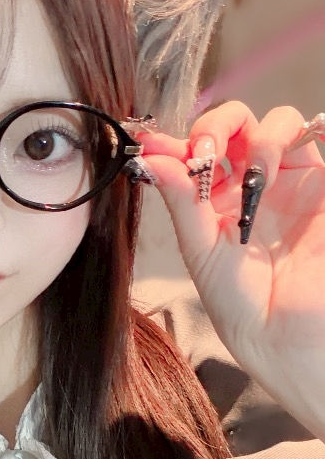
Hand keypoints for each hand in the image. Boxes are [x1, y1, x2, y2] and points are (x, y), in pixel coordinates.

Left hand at [139, 102, 324, 436]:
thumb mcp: (202, 251)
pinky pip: (316, 137)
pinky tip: (277, 163)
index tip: (154, 142)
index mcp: (212, 203)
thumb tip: (151, 158)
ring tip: (254, 175)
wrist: (291, 335)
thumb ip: (182, 201)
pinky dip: (298, 134)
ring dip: (258, 136)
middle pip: (233, 126)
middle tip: (205, 151)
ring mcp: (289, 182)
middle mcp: (249, 186)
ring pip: (275, 124)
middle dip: (215, 126)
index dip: (174, 141)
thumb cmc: (242, 304)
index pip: (193, 154)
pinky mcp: (323, 184)